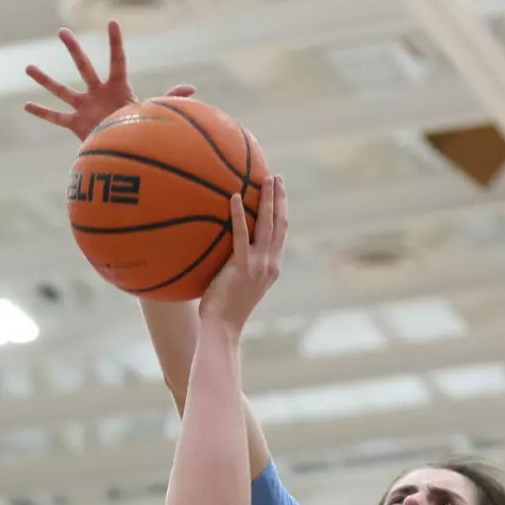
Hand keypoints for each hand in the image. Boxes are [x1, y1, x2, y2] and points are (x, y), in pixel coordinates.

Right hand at [24, 20, 195, 140]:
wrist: (130, 154)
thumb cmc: (144, 130)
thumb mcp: (155, 112)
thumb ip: (170, 98)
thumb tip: (191, 89)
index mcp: (118, 87)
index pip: (117, 60)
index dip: (116, 42)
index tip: (113, 22)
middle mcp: (98, 93)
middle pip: (84, 67)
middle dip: (73, 49)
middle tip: (62, 31)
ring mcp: (85, 107)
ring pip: (62, 90)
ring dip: (45, 80)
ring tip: (28, 67)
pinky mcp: (76, 124)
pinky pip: (56, 117)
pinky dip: (42, 113)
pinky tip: (26, 105)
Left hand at [199, 175, 287, 333]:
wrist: (222, 327)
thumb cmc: (223, 309)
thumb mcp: (237, 284)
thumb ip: (238, 266)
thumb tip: (222, 250)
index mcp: (272, 267)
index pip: (281, 233)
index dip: (282, 211)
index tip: (280, 193)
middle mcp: (270, 263)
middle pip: (280, 223)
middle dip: (280, 198)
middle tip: (277, 177)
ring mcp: (259, 264)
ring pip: (268, 224)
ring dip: (268, 199)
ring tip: (266, 178)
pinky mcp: (242, 266)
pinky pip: (241, 235)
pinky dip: (239, 215)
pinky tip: (235, 197)